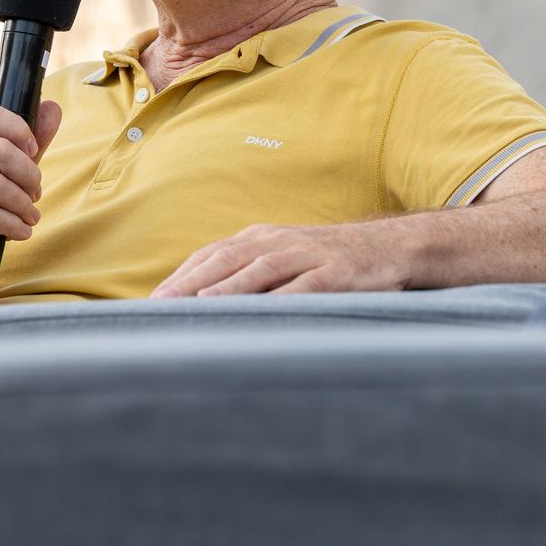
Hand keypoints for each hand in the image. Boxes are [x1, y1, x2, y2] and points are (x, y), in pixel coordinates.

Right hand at [0, 100, 62, 308]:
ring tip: (30, 217)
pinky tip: (20, 232)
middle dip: (28, 175)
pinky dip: (11, 224)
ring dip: (23, 205)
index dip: (18, 129)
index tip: (33, 151)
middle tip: (36, 195)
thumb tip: (52, 108)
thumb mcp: (7, 177)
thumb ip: (28, 145)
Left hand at [152, 221, 406, 297]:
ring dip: (228, 286)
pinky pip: (304, 286)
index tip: (154, 299)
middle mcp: (280, 241)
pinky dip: (279, 296)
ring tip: (199, 302)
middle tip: (161, 304)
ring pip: (261, 268)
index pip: (213, 254)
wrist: (390, 247)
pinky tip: (261, 308)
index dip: (183, 274)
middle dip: (192, 280)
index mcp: (263, 237)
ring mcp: (308, 255)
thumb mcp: (286, 258)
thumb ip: (251, 274)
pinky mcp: (336, 272)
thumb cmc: (330, 260)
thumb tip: (208, 301)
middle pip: (228, 258)